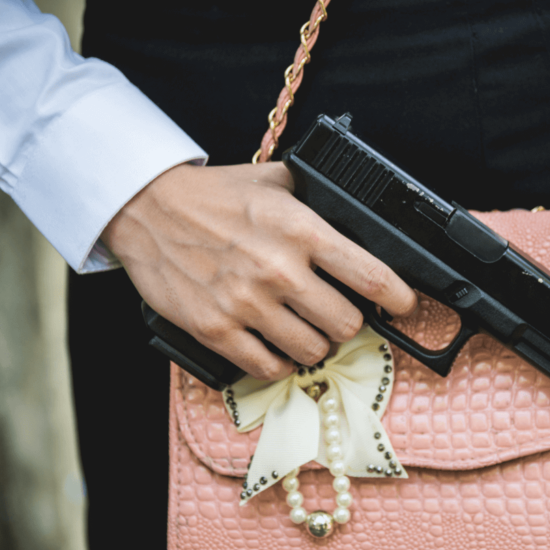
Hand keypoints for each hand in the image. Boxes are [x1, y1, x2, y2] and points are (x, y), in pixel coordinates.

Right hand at [101, 162, 417, 379]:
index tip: (403, 306)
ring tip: (305, 328)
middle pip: (347, 324)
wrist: (146, 209)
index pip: (371, 275)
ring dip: (315, 344)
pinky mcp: (217, 330)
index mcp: (300, 230)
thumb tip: (357, 218)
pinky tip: (277, 345)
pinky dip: (280, 361)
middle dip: (347, 321)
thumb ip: (316, 201)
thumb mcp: (273, 182)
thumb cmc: (213, 197)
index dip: (398, 298)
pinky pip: (269, 367)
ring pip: (313, 350)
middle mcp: (278, 270)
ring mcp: (246, 304)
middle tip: (336, 313)